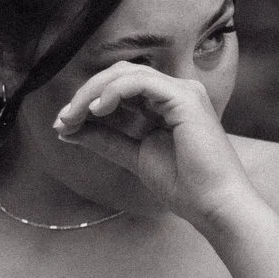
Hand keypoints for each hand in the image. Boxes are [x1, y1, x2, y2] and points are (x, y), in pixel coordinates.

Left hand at [51, 64, 253, 229]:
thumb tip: (67, 130)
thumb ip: (104, 140)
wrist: (214, 204)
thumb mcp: (134, 156)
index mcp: (167, 103)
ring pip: (126, 73)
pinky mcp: (184, 98)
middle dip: (86, 93)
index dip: (88, 100)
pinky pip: (140, 82)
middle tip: (64, 119)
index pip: (121, 87)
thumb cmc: (184, 185)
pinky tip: (97, 110)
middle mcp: (176, 92)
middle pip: (120, 73)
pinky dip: (113, 92)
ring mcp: (183, 91)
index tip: (64, 124)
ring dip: (93, 92)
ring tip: (74, 116)